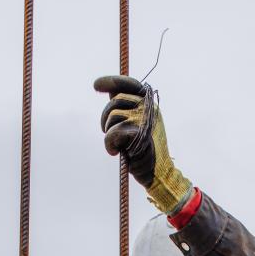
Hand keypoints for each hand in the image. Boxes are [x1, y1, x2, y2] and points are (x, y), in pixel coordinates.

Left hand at [93, 74, 192, 214]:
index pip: (130, 84)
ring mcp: (145, 119)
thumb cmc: (145, 150)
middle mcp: (149, 108)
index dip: (111, 82)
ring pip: (113, 116)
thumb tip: (111, 93)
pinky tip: (114, 152)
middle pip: (116, 100)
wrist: (158, 173)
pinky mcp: (139, 134)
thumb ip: (127, 108)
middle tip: (106, 131)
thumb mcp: (138, 124)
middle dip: (106, 116)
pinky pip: (114, 133)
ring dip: (108, 132)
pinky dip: (110, 144)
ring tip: (115, 144)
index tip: (96, 85)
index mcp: (149, 103)